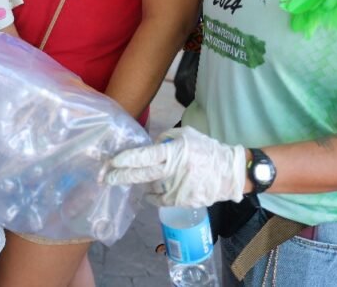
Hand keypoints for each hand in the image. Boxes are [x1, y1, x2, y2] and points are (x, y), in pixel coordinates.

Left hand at [104, 126, 245, 206]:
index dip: (128, 159)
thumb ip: (166, 140)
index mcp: (174, 151)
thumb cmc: (208, 150)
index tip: (113, 162)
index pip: (146, 155)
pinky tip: (148, 193)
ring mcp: (177, 188)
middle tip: (106, 178)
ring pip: (150, 186)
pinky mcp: (181, 201)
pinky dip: (152, 196)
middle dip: (121, 176)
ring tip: (140, 178)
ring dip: (142, 183)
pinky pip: (160, 200)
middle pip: (142, 175)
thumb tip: (149, 147)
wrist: (230, 173)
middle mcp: (173, 170)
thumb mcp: (187, 135)